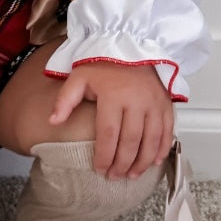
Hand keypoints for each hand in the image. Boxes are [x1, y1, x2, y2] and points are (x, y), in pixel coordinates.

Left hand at [49, 62, 174, 179]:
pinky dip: (162, 148)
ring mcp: (154, 102)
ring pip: (151, 140)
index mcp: (113, 95)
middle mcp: (136, 100)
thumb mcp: (80, 76)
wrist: (130, 43)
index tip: (99, 169)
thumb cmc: (104, 63)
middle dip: (122, 164)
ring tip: (132, 175)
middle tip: (115, 177)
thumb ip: (65, 99)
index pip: (108, 133)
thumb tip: (53, 121)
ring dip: (142, 162)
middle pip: (130, 141)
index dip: (104, 156)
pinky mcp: (166, 102)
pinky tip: (154, 161)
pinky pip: (167, 130)